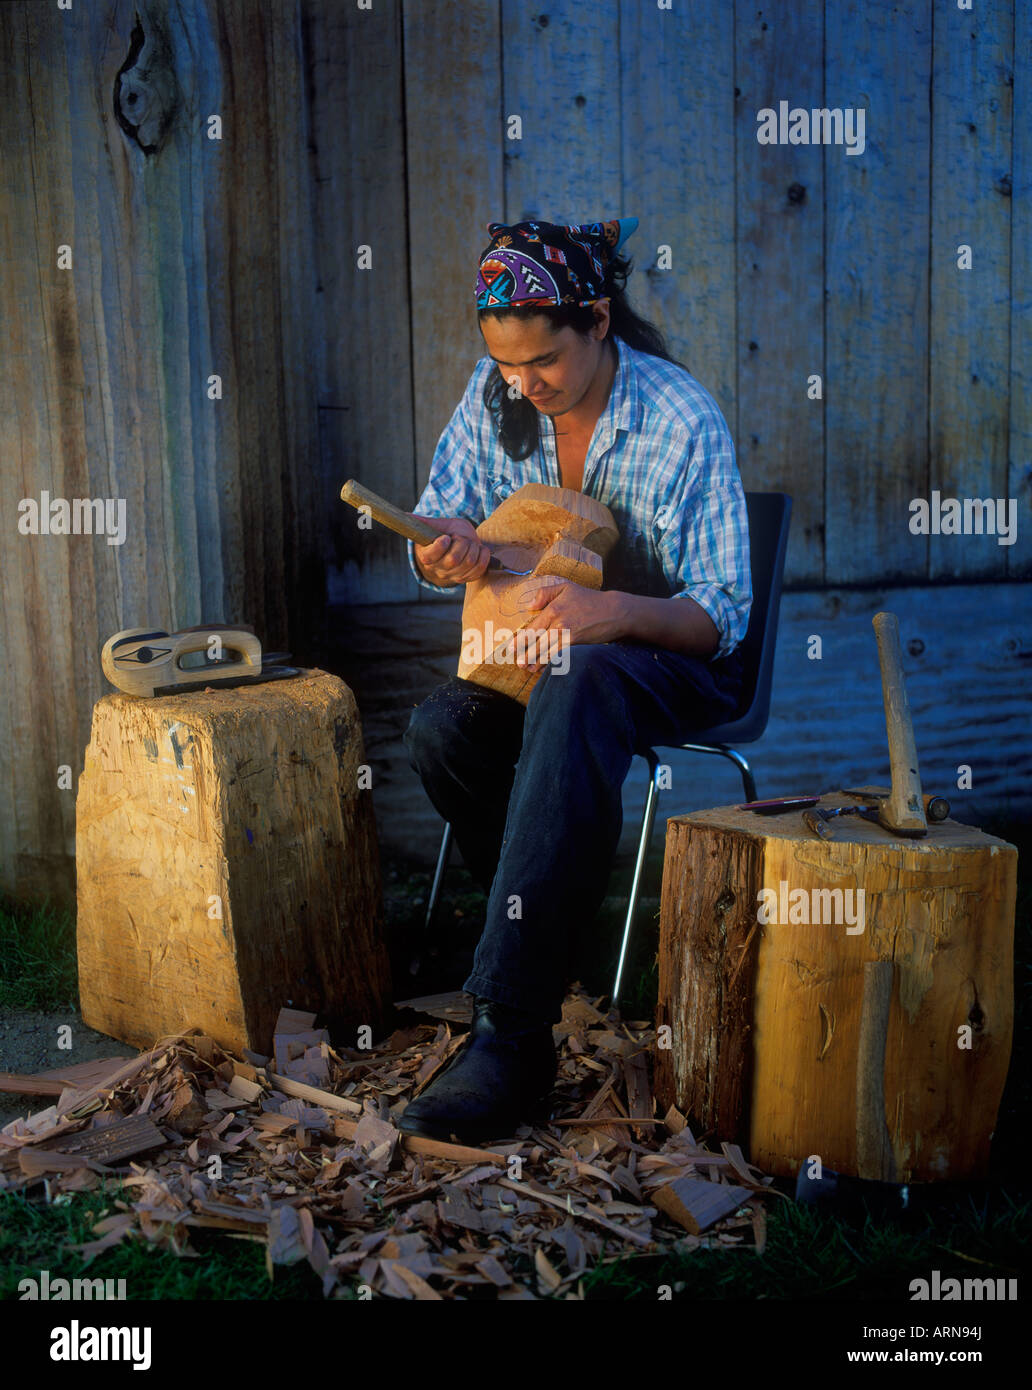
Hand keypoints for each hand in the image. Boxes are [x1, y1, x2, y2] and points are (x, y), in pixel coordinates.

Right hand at [412, 516, 491, 585]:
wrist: (458, 548)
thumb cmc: (445, 534)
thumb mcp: (434, 527)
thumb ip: (422, 522)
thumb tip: (406, 516)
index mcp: (427, 557)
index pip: (430, 556)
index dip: (440, 546)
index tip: (446, 537)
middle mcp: (439, 570)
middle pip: (453, 560)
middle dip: (461, 543)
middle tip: (460, 537)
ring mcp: (454, 576)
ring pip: (468, 563)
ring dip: (473, 548)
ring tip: (470, 543)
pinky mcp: (468, 577)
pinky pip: (479, 569)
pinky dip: (483, 556)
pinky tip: (480, 549)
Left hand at [504, 580, 624, 668]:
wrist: (613, 611)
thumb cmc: (589, 598)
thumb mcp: (566, 587)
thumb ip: (545, 593)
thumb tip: (529, 606)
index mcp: (553, 609)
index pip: (532, 628)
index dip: (520, 640)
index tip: (511, 648)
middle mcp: (558, 623)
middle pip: (536, 643)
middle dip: (525, 655)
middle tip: (518, 663)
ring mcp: (567, 635)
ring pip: (546, 652)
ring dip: (535, 662)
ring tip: (527, 668)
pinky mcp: (576, 644)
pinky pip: (558, 656)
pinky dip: (550, 663)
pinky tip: (543, 667)